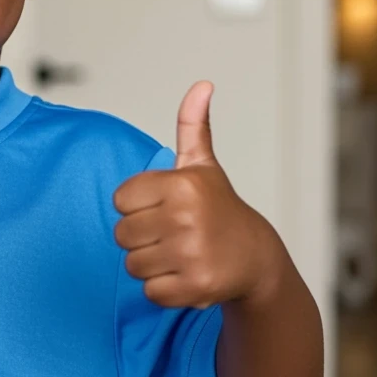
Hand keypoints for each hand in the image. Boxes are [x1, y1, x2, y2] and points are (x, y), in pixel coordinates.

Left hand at [112, 82, 277, 308]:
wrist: (257, 259)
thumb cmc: (219, 208)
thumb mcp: (203, 165)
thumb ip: (193, 125)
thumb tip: (202, 85)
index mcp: (181, 185)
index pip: (119, 201)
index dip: (137, 207)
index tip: (164, 208)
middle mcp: (186, 217)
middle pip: (121, 235)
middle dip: (142, 238)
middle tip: (172, 235)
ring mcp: (191, 253)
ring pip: (133, 265)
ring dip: (151, 264)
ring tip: (179, 254)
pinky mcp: (195, 287)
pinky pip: (149, 291)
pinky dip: (163, 289)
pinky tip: (186, 275)